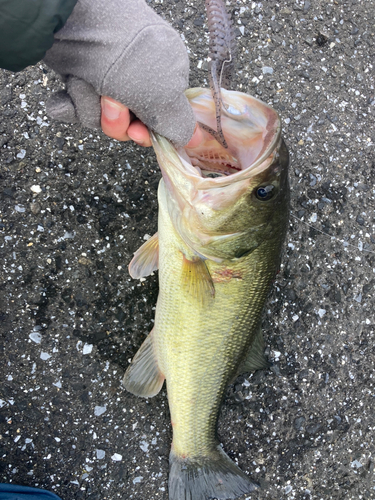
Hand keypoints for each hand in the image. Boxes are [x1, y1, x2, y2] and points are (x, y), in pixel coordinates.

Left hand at [44, 0, 196, 146]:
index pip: (162, 119)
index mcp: (167, 74)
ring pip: (104, 118)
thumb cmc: (127, 55)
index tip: (139, 133)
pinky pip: (82, 106)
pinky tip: (75, 86)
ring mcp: (109, 78)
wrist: (77, 23)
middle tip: (114, 107)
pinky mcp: (82, 77)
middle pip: (131, 123)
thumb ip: (179, 124)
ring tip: (92, 87)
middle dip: (119, 122)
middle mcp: (139, 77)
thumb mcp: (164, 96)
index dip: (150, 131)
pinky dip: (76, 101)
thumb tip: (196, 140)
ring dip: (96, 109)